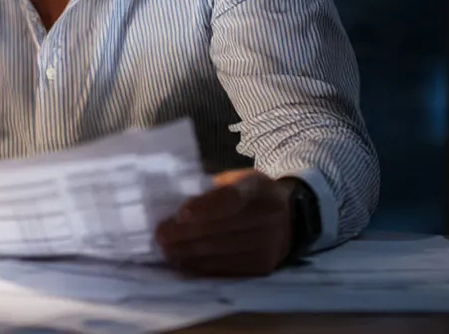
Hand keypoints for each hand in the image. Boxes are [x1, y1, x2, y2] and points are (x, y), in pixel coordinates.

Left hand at [154, 169, 292, 276]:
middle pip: (222, 228)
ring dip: (189, 252)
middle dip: (186, 234)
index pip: (232, 197)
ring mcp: (270, 243)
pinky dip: (202, 266)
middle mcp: (269, 215)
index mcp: (258, 186)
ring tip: (167, 250)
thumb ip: (209, 190)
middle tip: (161, 235)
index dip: (206, 207)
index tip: (181, 214)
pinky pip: (227, 268)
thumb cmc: (249, 196)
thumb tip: (170, 203)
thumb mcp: (235, 180)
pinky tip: (184, 262)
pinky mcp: (264, 265)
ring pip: (222, 251)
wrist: (288, 219)